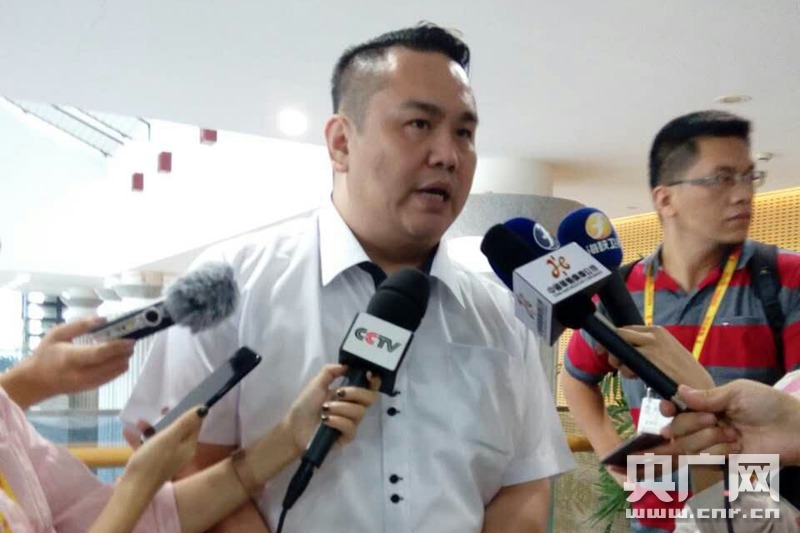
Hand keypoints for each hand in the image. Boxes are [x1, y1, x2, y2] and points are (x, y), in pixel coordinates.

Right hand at [1, 318, 134, 408]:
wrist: (35, 382)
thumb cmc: (45, 355)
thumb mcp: (57, 334)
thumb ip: (80, 326)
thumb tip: (103, 319)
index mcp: (70, 358)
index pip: (99, 353)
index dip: (117, 346)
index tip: (129, 339)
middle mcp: (80, 373)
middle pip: (110, 364)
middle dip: (125, 353)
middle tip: (132, 341)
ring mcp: (86, 384)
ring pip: (113, 373)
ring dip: (123, 360)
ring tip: (128, 349)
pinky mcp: (89, 389)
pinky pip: (109, 378)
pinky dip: (118, 368)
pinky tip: (121, 359)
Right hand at [121, 406, 205, 494]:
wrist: (132, 490)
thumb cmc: (153, 461)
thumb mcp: (170, 438)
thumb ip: (185, 423)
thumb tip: (204, 409)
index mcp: (188, 447)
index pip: (194, 426)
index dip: (189, 413)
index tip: (179, 402)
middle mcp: (180, 454)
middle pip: (178, 431)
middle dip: (168, 419)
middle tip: (160, 410)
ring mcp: (165, 460)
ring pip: (161, 438)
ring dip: (151, 429)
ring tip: (140, 421)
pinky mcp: (152, 464)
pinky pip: (148, 447)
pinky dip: (140, 439)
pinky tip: (127, 432)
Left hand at [283, 364, 379, 453]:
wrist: (294, 427)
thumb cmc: (305, 405)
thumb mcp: (316, 384)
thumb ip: (330, 371)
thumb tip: (346, 365)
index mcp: (349, 394)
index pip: (369, 387)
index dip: (374, 381)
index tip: (369, 375)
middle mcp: (353, 407)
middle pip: (370, 398)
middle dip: (356, 392)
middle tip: (339, 393)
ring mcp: (351, 423)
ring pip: (359, 412)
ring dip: (341, 408)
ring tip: (325, 409)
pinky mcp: (347, 437)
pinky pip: (351, 427)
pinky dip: (338, 421)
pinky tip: (326, 420)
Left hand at [604, 325, 713, 389]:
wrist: (700, 386)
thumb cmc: (680, 373)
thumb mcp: (664, 353)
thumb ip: (645, 348)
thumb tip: (621, 351)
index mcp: (657, 330)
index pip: (626, 329)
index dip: (612, 340)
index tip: (604, 349)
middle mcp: (654, 333)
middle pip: (619, 334)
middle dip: (610, 348)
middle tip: (613, 362)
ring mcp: (652, 345)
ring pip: (620, 347)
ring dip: (619, 362)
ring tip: (631, 373)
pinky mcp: (650, 358)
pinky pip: (627, 362)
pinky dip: (626, 370)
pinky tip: (636, 377)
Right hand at [660, 382, 799, 464]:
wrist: (794, 431)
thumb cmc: (769, 406)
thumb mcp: (737, 392)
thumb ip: (706, 396)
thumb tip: (678, 391)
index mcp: (707, 407)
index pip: (677, 410)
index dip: (668, 410)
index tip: (668, 409)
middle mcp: (705, 427)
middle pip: (676, 430)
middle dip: (691, 424)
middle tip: (714, 420)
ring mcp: (712, 446)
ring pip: (688, 446)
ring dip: (709, 439)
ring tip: (734, 435)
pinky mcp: (722, 464)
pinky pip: (704, 460)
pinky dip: (720, 452)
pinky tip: (737, 448)